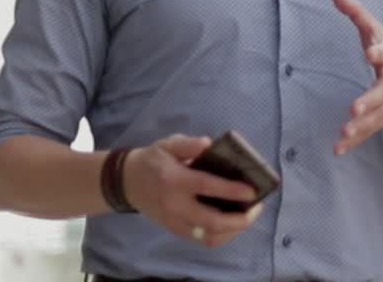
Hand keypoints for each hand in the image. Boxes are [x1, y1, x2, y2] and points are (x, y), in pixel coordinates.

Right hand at [121, 134, 262, 248]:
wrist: (126, 182)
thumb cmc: (153, 160)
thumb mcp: (168, 144)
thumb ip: (188, 144)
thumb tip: (208, 144)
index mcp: (174, 180)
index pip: (207, 187)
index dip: (231, 190)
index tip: (253, 191)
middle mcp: (175, 204)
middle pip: (211, 221)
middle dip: (239, 219)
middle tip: (256, 208)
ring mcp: (174, 221)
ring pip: (209, 236)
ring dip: (233, 230)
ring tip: (248, 216)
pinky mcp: (175, 229)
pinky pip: (202, 239)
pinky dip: (222, 235)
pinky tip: (233, 223)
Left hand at [332, 0, 382, 155]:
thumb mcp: (379, 31)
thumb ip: (356, 13)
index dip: (379, 51)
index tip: (370, 52)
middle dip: (371, 100)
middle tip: (356, 108)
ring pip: (377, 116)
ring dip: (361, 126)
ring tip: (344, 134)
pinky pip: (370, 131)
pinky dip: (355, 142)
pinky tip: (338, 150)